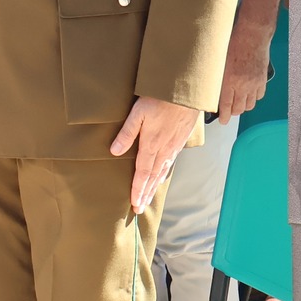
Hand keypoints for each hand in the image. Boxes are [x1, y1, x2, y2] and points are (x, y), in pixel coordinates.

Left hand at [109, 96, 200, 213]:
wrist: (186, 92)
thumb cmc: (159, 100)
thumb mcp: (137, 114)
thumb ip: (126, 133)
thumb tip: (114, 152)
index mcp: (151, 145)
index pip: (142, 174)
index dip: (137, 190)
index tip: (134, 205)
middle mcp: (164, 150)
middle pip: (153, 177)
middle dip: (145, 194)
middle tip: (139, 209)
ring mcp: (174, 146)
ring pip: (163, 171)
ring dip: (154, 186)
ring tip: (149, 197)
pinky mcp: (180, 141)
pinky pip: (171, 162)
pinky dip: (164, 173)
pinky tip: (162, 175)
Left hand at [216, 18, 275, 121]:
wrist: (252, 36)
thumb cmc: (232, 45)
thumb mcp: (218, 62)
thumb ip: (216, 79)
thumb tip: (210, 91)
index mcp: (229, 81)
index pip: (226, 106)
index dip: (224, 116)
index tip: (223, 121)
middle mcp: (243, 85)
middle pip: (239, 108)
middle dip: (233, 112)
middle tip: (229, 112)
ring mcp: (254, 83)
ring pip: (250, 104)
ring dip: (243, 106)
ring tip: (237, 102)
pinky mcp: (263, 80)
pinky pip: (259, 96)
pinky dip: (253, 98)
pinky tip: (248, 94)